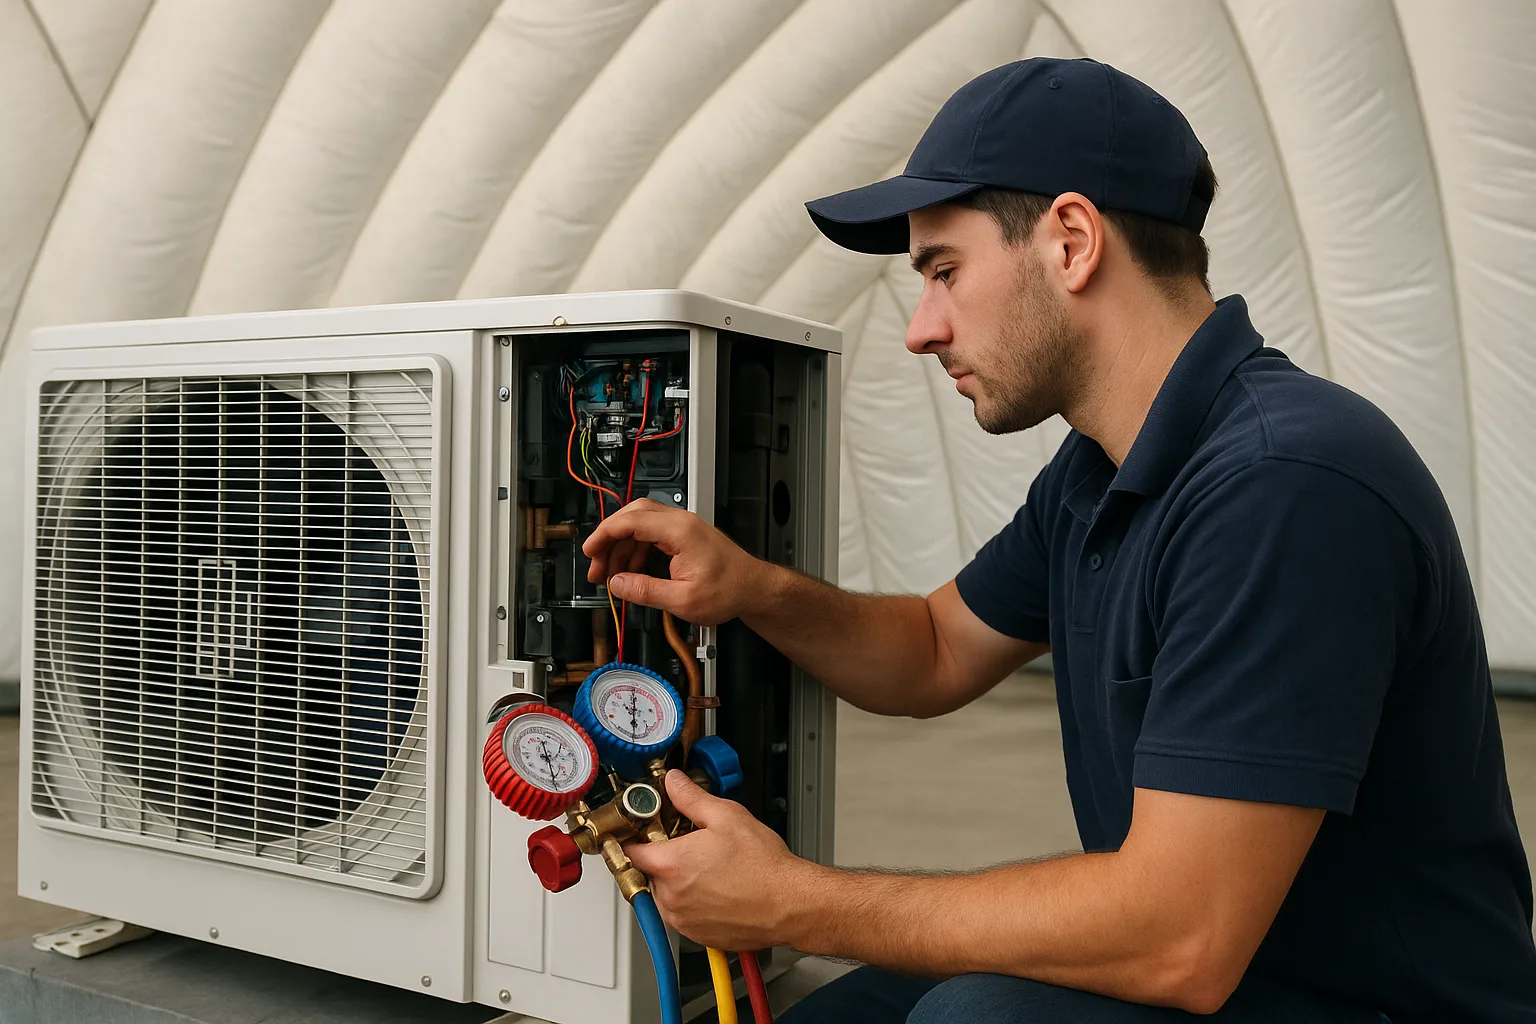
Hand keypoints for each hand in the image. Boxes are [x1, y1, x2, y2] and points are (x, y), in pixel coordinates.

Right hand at [582, 499, 764, 624]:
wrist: (754, 589)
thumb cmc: (729, 590)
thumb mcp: (682, 599)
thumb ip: (645, 590)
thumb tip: (617, 584)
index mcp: (679, 530)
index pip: (630, 521)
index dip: (604, 534)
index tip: (590, 551)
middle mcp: (680, 522)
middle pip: (632, 516)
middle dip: (609, 539)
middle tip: (597, 565)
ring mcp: (683, 526)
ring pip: (640, 525)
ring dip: (622, 547)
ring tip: (611, 576)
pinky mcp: (684, 535)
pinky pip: (651, 534)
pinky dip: (636, 550)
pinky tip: (630, 572)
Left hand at [624, 771, 814, 950]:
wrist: (790, 904)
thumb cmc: (763, 866)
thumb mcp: (726, 816)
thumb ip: (690, 798)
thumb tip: (673, 782)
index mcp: (671, 865)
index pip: (630, 850)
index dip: (636, 835)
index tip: (645, 829)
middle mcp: (670, 897)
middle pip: (650, 871)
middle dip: (665, 856)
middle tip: (690, 844)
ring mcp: (683, 920)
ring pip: (666, 894)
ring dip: (678, 880)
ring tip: (710, 867)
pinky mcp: (697, 935)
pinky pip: (683, 914)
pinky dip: (692, 901)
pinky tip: (717, 887)